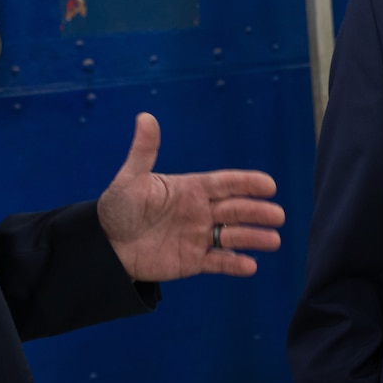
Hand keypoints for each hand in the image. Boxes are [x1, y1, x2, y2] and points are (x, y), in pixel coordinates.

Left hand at [96, 113, 282, 279]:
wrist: (105, 245)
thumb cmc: (117, 207)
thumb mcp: (131, 179)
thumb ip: (144, 151)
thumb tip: (145, 116)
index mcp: (191, 189)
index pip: (225, 183)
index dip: (247, 183)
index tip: (269, 185)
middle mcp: (200, 212)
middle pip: (236, 210)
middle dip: (257, 212)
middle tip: (277, 215)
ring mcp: (198, 236)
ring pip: (232, 236)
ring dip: (253, 238)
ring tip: (273, 240)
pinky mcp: (192, 261)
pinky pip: (217, 262)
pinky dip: (234, 265)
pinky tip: (250, 266)